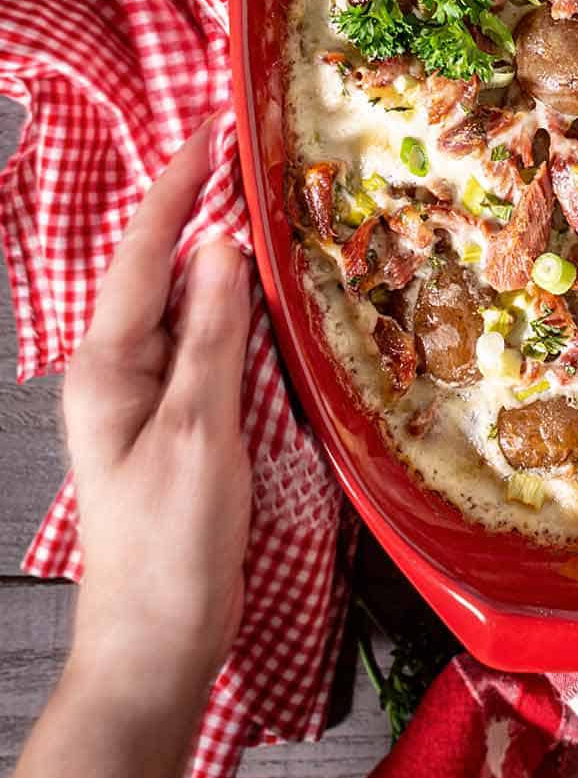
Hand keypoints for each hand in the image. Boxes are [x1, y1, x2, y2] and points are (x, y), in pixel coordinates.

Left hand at [63, 118, 251, 705]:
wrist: (155, 647)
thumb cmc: (169, 547)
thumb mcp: (196, 434)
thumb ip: (212, 338)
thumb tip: (225, 245)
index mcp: (107, 366)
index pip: (142, 253)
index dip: (178, 186)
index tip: (215, 130)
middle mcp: (119, 372)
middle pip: (160, 271)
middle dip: (203, 210)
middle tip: (256, 157)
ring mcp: (148, 400)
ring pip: (187, 308)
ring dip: (223, 260)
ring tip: (271, 209)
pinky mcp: (179, 426)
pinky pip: (206, 348)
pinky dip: (237, 313)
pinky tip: (271, 299)